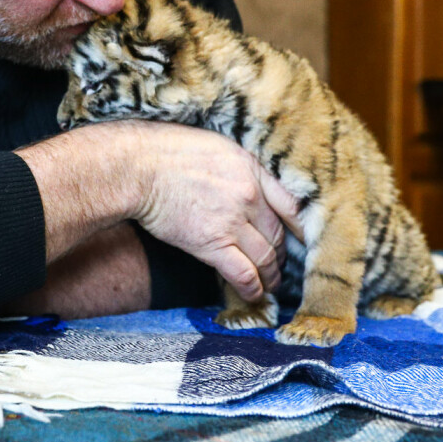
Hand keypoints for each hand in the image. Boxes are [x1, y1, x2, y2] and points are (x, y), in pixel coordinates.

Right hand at [132, 122, 298, 302]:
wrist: (140, 167)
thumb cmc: (169, 151)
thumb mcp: (216, 146)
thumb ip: (239, 168)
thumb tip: (246, 185)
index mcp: (252, 170)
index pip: (291, 205)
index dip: (301, 227)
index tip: (303, 239)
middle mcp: (249, 197)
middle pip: (278, 235)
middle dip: (283, 254)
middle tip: (280, 264)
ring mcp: (232, 222)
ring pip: (266, 257)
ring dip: (271, 275)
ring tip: (271, 284)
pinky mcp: (212, 244)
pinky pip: (243, 273)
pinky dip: (253, 288)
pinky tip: (255, 295)